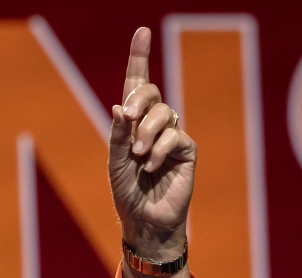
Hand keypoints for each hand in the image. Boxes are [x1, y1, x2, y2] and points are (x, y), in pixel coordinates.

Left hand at [109, 27, 195, 260]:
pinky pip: (175, 136)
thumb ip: (117, 134)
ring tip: (138, 157)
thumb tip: (120, 105)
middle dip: (139, 99)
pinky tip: (151, 168)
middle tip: (128, 116)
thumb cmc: (127, 193)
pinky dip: (158, 150)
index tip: (141, 32)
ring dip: (146, 133)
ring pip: (165, 113)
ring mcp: (172, 136)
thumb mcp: (114, 162)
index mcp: (132, 123)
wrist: (144, 221)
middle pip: (151, 92)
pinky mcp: (187, 150)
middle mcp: (154, 125)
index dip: (139, 58)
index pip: (137, 85)